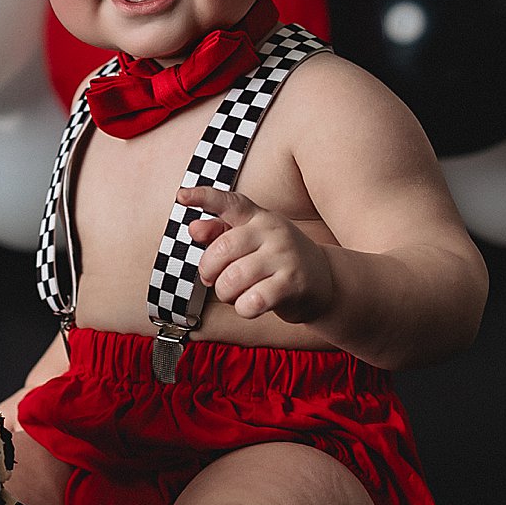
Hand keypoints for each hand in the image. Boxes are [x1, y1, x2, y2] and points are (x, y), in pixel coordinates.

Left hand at [177, 186, 335, 323]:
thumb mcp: (251, 241)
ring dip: (225, 294)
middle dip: (208, 271)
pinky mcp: (292, 284)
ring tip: (235, 294)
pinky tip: (251, 305)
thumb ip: (220, 234)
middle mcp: (272, 231)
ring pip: (232, 279)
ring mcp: (284, 256)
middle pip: (221, 250)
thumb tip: (194, 228)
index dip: (204, 197)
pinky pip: (251, 301)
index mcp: (258, 217)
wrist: (324, 281)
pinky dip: (243, 308)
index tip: (181, 196)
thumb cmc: (276, 260)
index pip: (230, 202)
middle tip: (212, 280)